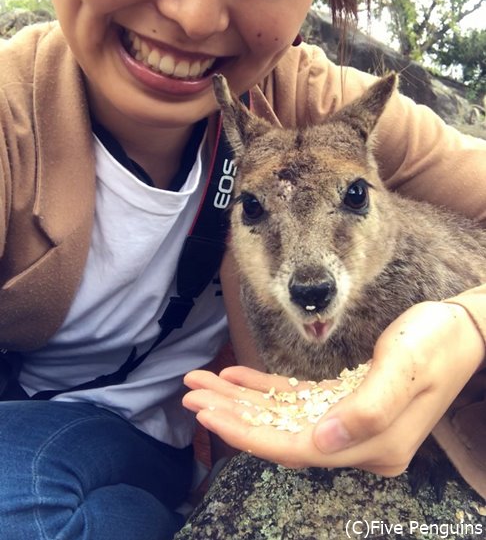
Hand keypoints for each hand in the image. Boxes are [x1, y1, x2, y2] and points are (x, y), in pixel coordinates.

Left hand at [183, 301, 484, 473]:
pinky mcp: (347, 401)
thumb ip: (367, 410)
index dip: (248, 433)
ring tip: (203, 384)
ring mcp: (352, 423)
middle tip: (190, 393)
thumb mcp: (405, 369)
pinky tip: (238, 377)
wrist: (460, 329)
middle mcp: (358, 441)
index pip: (295, 447)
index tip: (208, 415)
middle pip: (281, 433)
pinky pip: (298, 400)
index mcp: (372, 443)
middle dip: (233, 415)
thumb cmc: (435, 343)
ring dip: (242, 400)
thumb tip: (321, 441)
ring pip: (284, 416)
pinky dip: (267, 389)